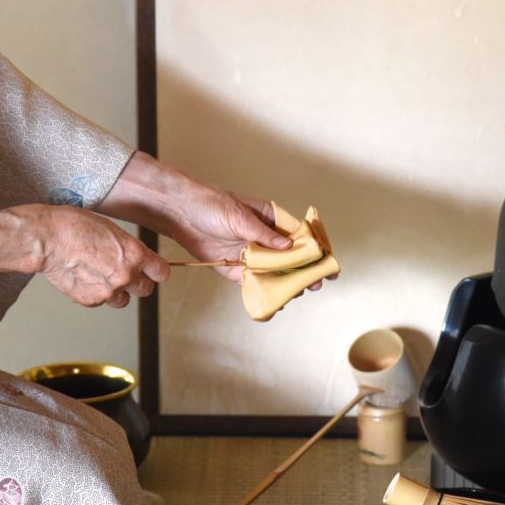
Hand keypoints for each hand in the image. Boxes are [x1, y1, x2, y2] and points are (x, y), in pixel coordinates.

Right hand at [0, 204, 169, 307]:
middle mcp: (125, 275)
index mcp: (135, 254)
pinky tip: (84, 277)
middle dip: (138, 282)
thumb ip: (128, 248)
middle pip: (146, 289)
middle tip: (124, 272)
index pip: (161, 272)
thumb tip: (136, 258)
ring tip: (100, 275)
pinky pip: (101, 302)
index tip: (152, 270)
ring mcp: (108, 291)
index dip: (156, 271)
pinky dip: (95, 293)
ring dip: (117, 291)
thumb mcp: (111, 229)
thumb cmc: (74, 226)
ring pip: (123, 299)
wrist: (46, 239)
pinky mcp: (90, 301)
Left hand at [97, 152, 335, 291]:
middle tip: (314, 284)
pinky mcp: (233, 268)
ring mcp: (248, 253)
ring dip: (284, 283)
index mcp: (268, 219)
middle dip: (302, 270)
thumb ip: (263, 233)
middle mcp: (262, 238)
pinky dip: (263, 290)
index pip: (296, 234)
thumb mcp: (239, 216)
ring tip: (296, 294)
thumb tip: (288, 245)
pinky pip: (251, 281)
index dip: (312, 248)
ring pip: (272, 271)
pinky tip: (275, 300)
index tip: (325, 260)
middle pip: (288, 257)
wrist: (178, 213)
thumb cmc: (209, 204)